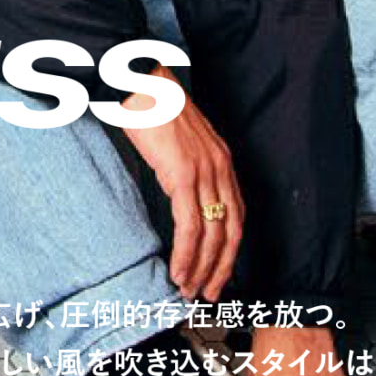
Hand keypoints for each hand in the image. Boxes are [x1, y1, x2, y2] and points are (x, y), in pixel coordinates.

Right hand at [117, 79, 243, 305]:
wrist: (140, 80)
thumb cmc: (151, 107)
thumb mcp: (178, 141)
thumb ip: (185, 167)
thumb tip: (176, 195)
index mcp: (222, 161)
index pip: (236, 216)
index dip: (230, 249)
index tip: (219, 273)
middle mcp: (221, 169)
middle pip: (231, 231)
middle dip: (221, 268)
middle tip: (210, 294)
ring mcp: (205, 173)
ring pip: (212, 235)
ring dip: (202, 268)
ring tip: (190, 290)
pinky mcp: (184, 175)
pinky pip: (190, 226)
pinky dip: (186, 254)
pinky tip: (179, 270)